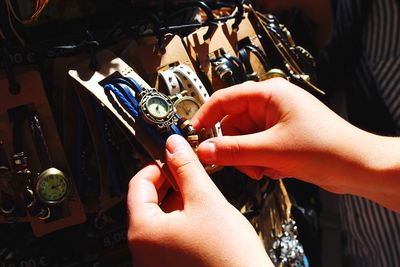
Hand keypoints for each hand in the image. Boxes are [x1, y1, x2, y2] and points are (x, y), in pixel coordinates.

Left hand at [127, 135, 272, 266]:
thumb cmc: (229, 256)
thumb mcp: (206, 200)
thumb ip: (186, 168)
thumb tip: (174, 145)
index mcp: (143, 232)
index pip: (138, 185)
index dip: (157, 166)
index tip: (173, 158)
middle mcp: (142, 251)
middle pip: (147, 203)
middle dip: (168, 183)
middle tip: (188, 172)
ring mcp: (155, 262)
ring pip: (159, 220)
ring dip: (175, 201)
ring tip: (197, 192)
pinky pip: (167, 237)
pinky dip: (180, 221)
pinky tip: (199, 216)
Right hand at [192, 78, 399, 209]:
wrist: (357, 167)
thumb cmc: (327, 148)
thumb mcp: (271, 150)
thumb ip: (233, 150)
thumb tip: (204, 150)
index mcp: (269, 93)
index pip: (224, 99)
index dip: (205, 116)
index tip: (193, 134)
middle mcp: (271, 105)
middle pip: (232, 124)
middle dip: (234, 147)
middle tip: (241, 163)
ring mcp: (275, 123)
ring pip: (242, 140)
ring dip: (248, 158)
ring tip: (265, 168)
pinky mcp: (280, 139)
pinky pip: (255, 149)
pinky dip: (260, 162)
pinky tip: (276, 169)